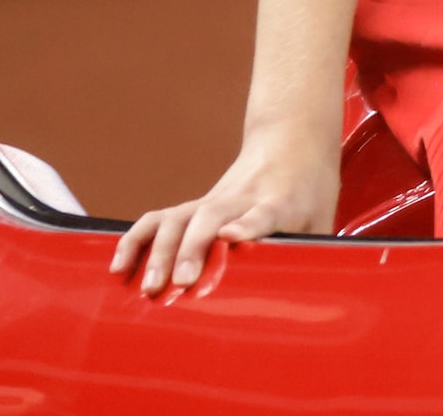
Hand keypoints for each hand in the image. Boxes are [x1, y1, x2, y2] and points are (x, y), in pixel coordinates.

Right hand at [110, 125, 337, 294]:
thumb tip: (308, 302)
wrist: (293, 140)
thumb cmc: (311, 190)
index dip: (248, 225)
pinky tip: (119, 267)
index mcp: (279, 202)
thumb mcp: (324, 219)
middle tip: (182, 283)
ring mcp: (214, 200)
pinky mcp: (195, 205)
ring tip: (148, 287)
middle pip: (211, 217)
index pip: (263, 213)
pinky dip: (136, 240)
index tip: (232, 236)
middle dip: (193, 249)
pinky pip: (160, 219)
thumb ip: (312, 255)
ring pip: (180, 218)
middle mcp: (241, 199)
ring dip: (160, 251)